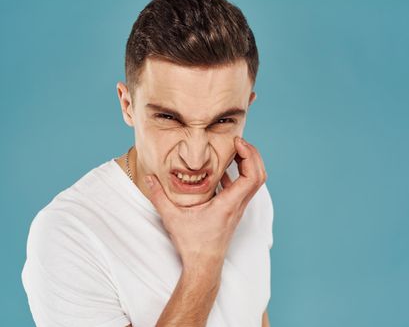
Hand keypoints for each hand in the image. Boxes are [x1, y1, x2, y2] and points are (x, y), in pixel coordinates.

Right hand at [144, 136, 266, 271]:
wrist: (204, 265)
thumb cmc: (192, 244)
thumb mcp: (172, 218)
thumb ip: (159, 196)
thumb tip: (149, 178)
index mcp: (228, 204)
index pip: (251, 176)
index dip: (249, 155)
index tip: (237, 142)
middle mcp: (237, 205)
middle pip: (259, 175)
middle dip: (253, 155)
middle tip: (238, 141)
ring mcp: (238, 209)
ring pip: (254, 182)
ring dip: (248, 163)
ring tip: (234, 150)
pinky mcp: (234, 211)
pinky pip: (243, 188)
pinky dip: (238, 174)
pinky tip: (222, 170)